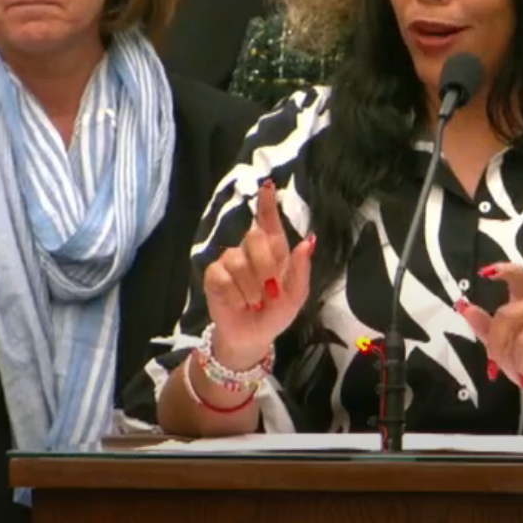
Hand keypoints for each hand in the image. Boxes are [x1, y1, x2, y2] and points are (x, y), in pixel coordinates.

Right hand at [201, 180, 313, 368]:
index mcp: (274, 250)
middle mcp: (250, 250)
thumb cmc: (276, 312)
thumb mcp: (296, 295)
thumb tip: (308, 240)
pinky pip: (223, 276)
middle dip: (265, 266)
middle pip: (254, 237)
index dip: (267, 203)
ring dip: (251, 288)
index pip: (269, 221)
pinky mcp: (214, 275)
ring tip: (255, 303)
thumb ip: (301, 268)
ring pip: (238, 260)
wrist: (254, 336)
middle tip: (270, 291)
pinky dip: (236, 295)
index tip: (267, 186)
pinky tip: (239, 304)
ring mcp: (230, 260)